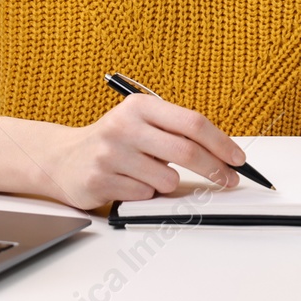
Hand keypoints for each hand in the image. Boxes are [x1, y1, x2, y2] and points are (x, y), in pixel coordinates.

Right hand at [38, 94, 243, 209]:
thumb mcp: (141, 122)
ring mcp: (110, 154)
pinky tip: (129, 182)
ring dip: (168, 182)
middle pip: (187, 151)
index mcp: (139, 106)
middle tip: (227, 179)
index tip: (237, 158)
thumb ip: (175, 131)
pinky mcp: (100, 180)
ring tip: (148, 173)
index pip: (192, 123)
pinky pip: (145, 194)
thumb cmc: (113, 140)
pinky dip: (145, 192)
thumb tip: (223, 153)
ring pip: (167, 179)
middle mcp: (124, 126)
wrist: (62, 158)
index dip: (221, 143)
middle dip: (215, 169)